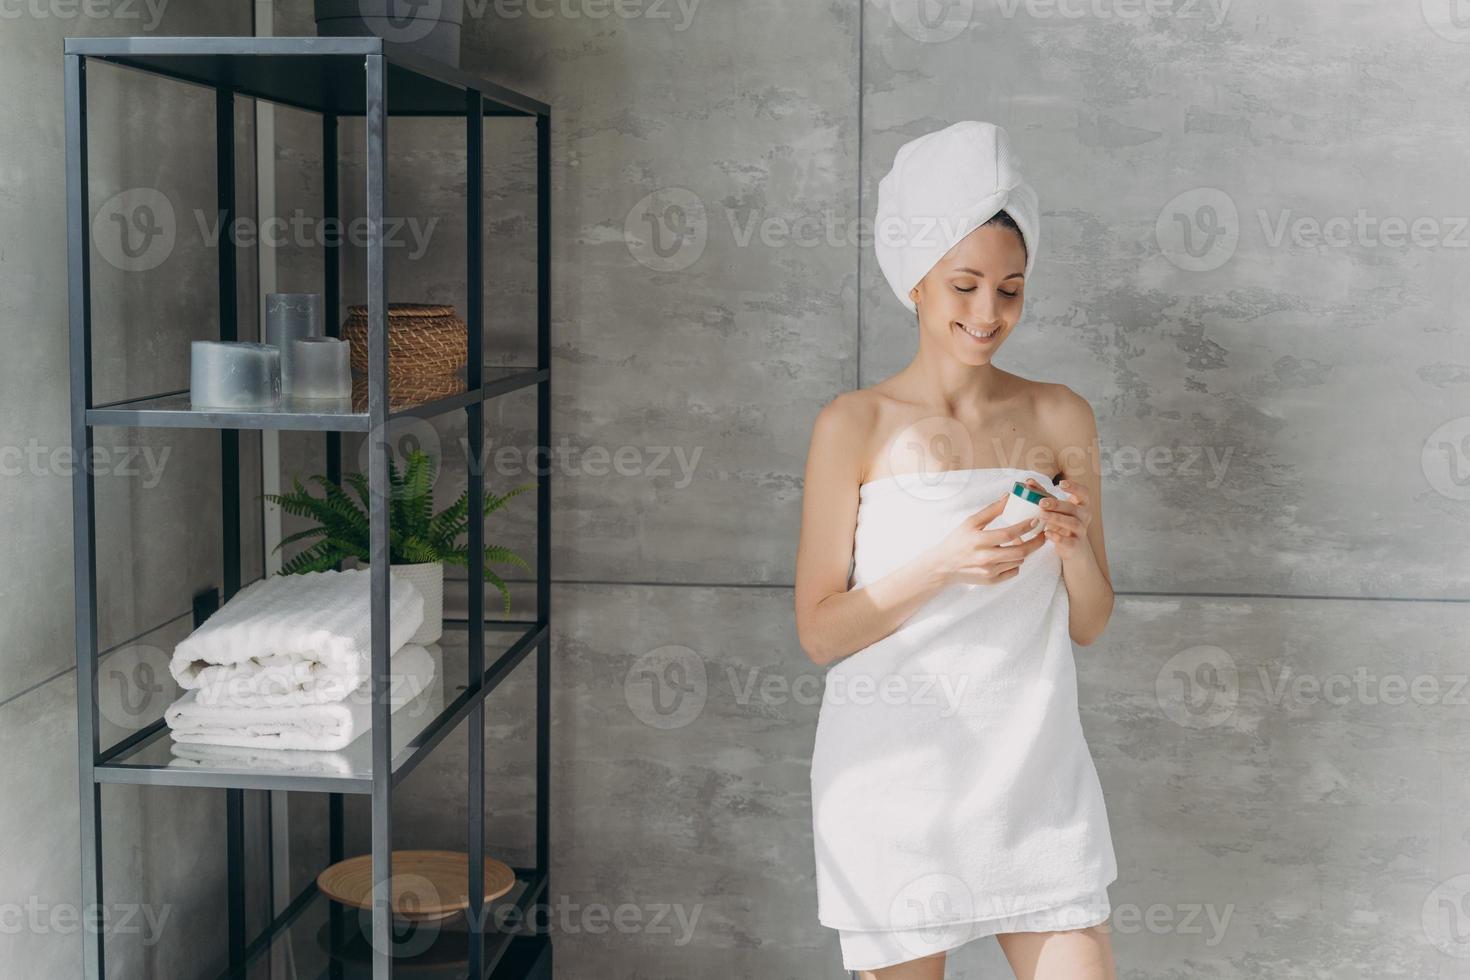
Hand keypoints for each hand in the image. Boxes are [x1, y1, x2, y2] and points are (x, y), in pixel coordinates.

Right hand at [931, 490, 1049, 586]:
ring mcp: (989, 571)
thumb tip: (1009, 497)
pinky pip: (1013, 571)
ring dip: (1024, 551)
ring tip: (1022, 542)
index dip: (1024, 527)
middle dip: (1036, 542)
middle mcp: (985, 558)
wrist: (944, 566)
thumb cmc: (958, 541)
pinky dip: (1016, 563)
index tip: (1035, 520)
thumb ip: (991, 510)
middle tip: (1043, 534)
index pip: (1008, 534)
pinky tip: (1010, 555)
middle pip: (1020, 551)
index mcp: (979, 540)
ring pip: (1018, 561)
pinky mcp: (991, 581)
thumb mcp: (971, 522)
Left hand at [1025, 476, 1091, 562]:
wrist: (1073, 548)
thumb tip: (1028, 482)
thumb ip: (1042, 494)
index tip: (1060, 483)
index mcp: (1081, 505)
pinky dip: (1058, 537)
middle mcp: (1084, 517)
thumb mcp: (1055, 509)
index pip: (1084, 492)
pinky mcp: (1075, 545)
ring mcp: (1081, 531)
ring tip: (1042, 515)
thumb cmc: (1062, 524)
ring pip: (1073, 523)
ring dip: (1056, 518)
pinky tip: (1047, 533)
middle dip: (1057, 504)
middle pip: (1074, 508)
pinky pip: (1069, 541)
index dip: (1074, 487)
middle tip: (1041, 502)